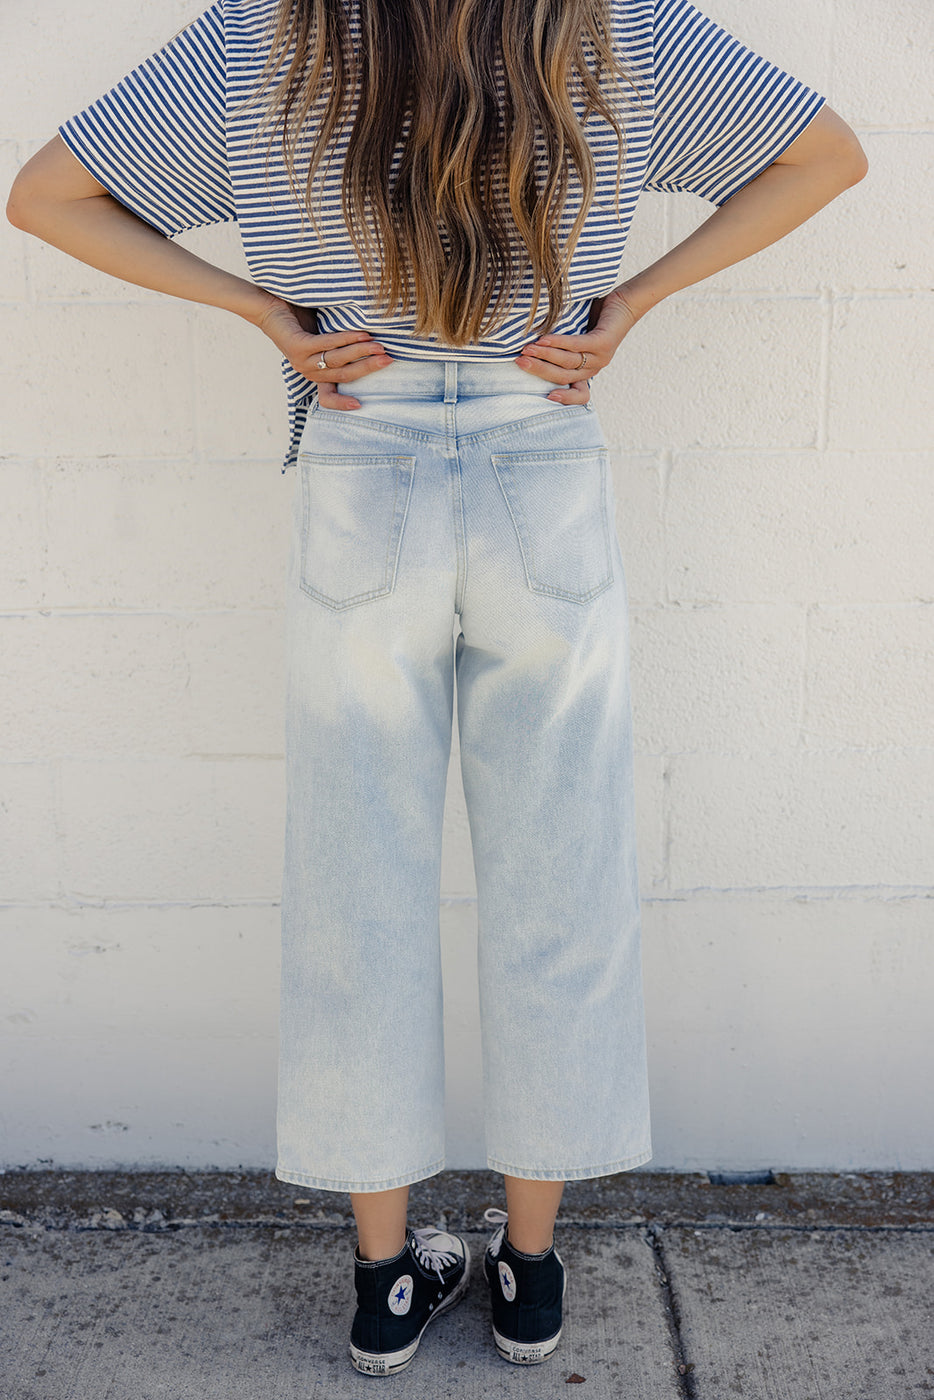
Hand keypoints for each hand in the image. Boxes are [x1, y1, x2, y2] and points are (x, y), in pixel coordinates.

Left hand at [254, 295, 391, 407]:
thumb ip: (341, 346)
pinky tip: (361, 335)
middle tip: (389, 360)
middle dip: (368, 368)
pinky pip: (326, 345)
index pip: (327, 397)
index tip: (360, 405)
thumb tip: (373, 343)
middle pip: (343, 376)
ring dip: (361, 353)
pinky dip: (346, 340)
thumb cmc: (300, 320)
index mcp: (314, 373)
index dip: (341, 404)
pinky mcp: (297, 346)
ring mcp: (301, 360)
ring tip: (379, 346)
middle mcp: (308, 371)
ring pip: (337, 361)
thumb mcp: (324, 336)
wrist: (268, 306)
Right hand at [513, 285, 641, 400]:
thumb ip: (560, 347)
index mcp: (588, 371)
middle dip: (539, 370)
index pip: (579, 394)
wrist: (626, 302)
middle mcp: (594, 367)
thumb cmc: (596, 318)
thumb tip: (528, 346)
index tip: (546, 398)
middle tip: (519, 363)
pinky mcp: (603, 342)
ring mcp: (600, 356)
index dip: (565, 399)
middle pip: (563, 376)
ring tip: (527, 349)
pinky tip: (544, 339)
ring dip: (544, 355)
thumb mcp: (576, 337)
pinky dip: (559, 343)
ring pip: (568, 361)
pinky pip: (577, 345)